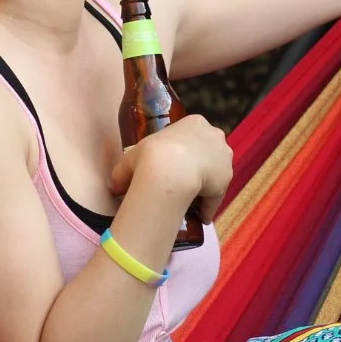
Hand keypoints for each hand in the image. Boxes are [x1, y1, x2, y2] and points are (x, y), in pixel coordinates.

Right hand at [107, 114, 232, 224]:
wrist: (171, 170)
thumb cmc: (150, 156)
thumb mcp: (131, 159)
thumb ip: (123, 173)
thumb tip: (113, 188)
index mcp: (194, 123)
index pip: (192, 137)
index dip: (184, 151)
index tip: (174, 165)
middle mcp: (213, 135)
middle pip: (208, 152)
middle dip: (199, 166)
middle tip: (184, 183)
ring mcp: (224, 156)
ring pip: (215, 173)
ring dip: (206, 186)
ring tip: (191, 203)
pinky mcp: (227, 179)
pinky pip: (217, 194)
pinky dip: (209, 206)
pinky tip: (200, 218)